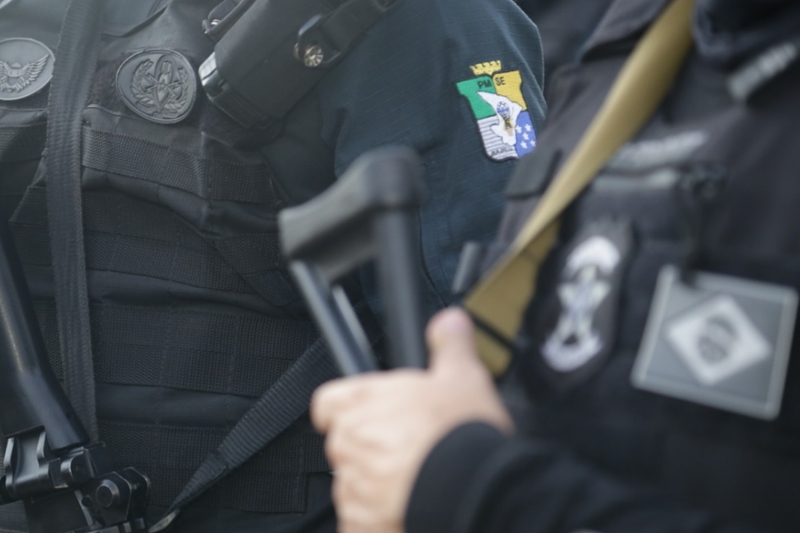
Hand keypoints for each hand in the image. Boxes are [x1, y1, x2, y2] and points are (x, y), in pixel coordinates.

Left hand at [311, 307, 513, 532]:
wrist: (471, 488)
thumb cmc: (461, 435)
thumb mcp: (463, 376)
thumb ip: (449, 345)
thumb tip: (449, 322)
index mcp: (364, 401)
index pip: (327, 403)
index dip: (343, 408)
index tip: (362, 414)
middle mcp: (351, 441)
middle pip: (345, 445)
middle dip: (369, 450)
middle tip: (406, 451)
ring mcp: (353, 486)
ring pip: (352, 485)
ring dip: (374, 487)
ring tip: (413, 482)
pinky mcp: (361, 524)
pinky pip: (360, 523)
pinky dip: (377, 520)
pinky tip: (405, 509)